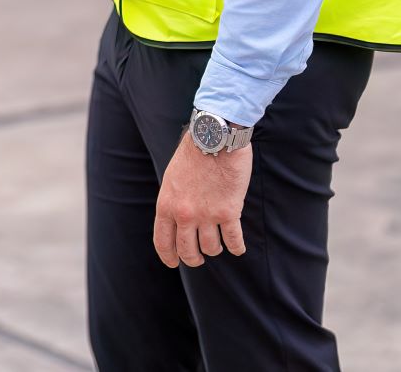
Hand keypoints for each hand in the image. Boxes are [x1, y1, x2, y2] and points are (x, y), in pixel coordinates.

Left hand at [152, 132, 251, 267]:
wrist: (214, 138)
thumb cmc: (194, 153)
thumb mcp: (172, 177)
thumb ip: (174, 200)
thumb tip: (177, 218)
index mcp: (166, 204)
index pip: (162, 241)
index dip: (168, 256)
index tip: (174, 263)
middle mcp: (184, 214)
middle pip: (187, 250)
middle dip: (194, 259)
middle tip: (199, 258)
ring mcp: (207, 215)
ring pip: (211, 248)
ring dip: (215, 249)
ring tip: (218, 244)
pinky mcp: (229, 212)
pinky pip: (233, 240)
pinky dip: (236, 247)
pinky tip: (237, 247)